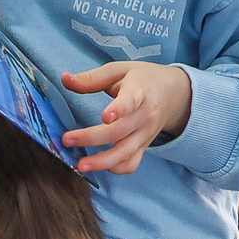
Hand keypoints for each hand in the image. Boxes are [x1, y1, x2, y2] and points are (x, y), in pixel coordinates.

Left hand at [60, 61, 192, 173]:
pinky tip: (98, 166)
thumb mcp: (119, 70)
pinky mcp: (144, 147)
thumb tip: (64, 79)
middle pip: (120, 131)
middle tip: (66, 140)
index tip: (105, 117)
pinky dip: (116, 168)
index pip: (131, 101)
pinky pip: (132, 163)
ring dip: (102, 161)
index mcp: (139, 91)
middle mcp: (145, 115)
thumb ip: (91, 78)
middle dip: (92, 138)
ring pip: (126, 152)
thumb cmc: (141, 79)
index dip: (119, 109)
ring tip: (81, 165)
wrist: (174, 94)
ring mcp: (146, 134)